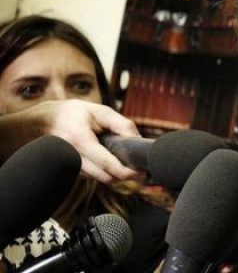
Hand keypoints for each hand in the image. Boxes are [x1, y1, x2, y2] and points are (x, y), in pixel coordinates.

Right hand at [24, 100, 139, 182]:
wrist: (44, 120)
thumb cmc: (74, 113)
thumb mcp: (100, 111)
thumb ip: (122, 124)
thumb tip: (138, 140)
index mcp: (80, 139)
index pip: (106, 164)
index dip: (126, 171)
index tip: (140, 172)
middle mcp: (72, 156)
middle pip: (104, 177)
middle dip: (124, 175)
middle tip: (138, 170)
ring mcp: (69, 165)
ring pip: (99, 178)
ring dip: (114, 174)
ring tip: (123, 161)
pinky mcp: (70, 170)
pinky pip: (92, 175)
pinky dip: (103, 171)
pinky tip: (107, 159)